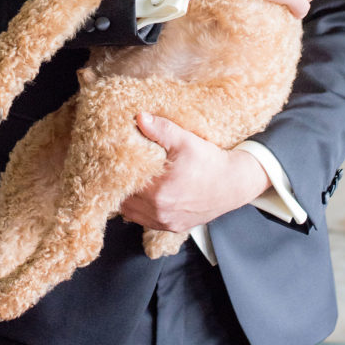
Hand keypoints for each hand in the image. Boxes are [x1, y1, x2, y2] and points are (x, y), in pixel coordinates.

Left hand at [119, 112, 270, 229]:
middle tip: (114, 169)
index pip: (123, 183)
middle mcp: (160, 211)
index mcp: (159, 191)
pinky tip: (141, 194)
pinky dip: (139, 209)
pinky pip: (145, 220)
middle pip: (124, 200)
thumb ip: (161, 129)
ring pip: (132, 213)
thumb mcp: (186, 141)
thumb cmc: (210, 162)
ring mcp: (166, 222)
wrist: (234, 184)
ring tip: (127, 181)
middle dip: (119, 184)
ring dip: (128, 198)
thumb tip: (139, 117)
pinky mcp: (172, 227)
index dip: (114, 172)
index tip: (110, 161)